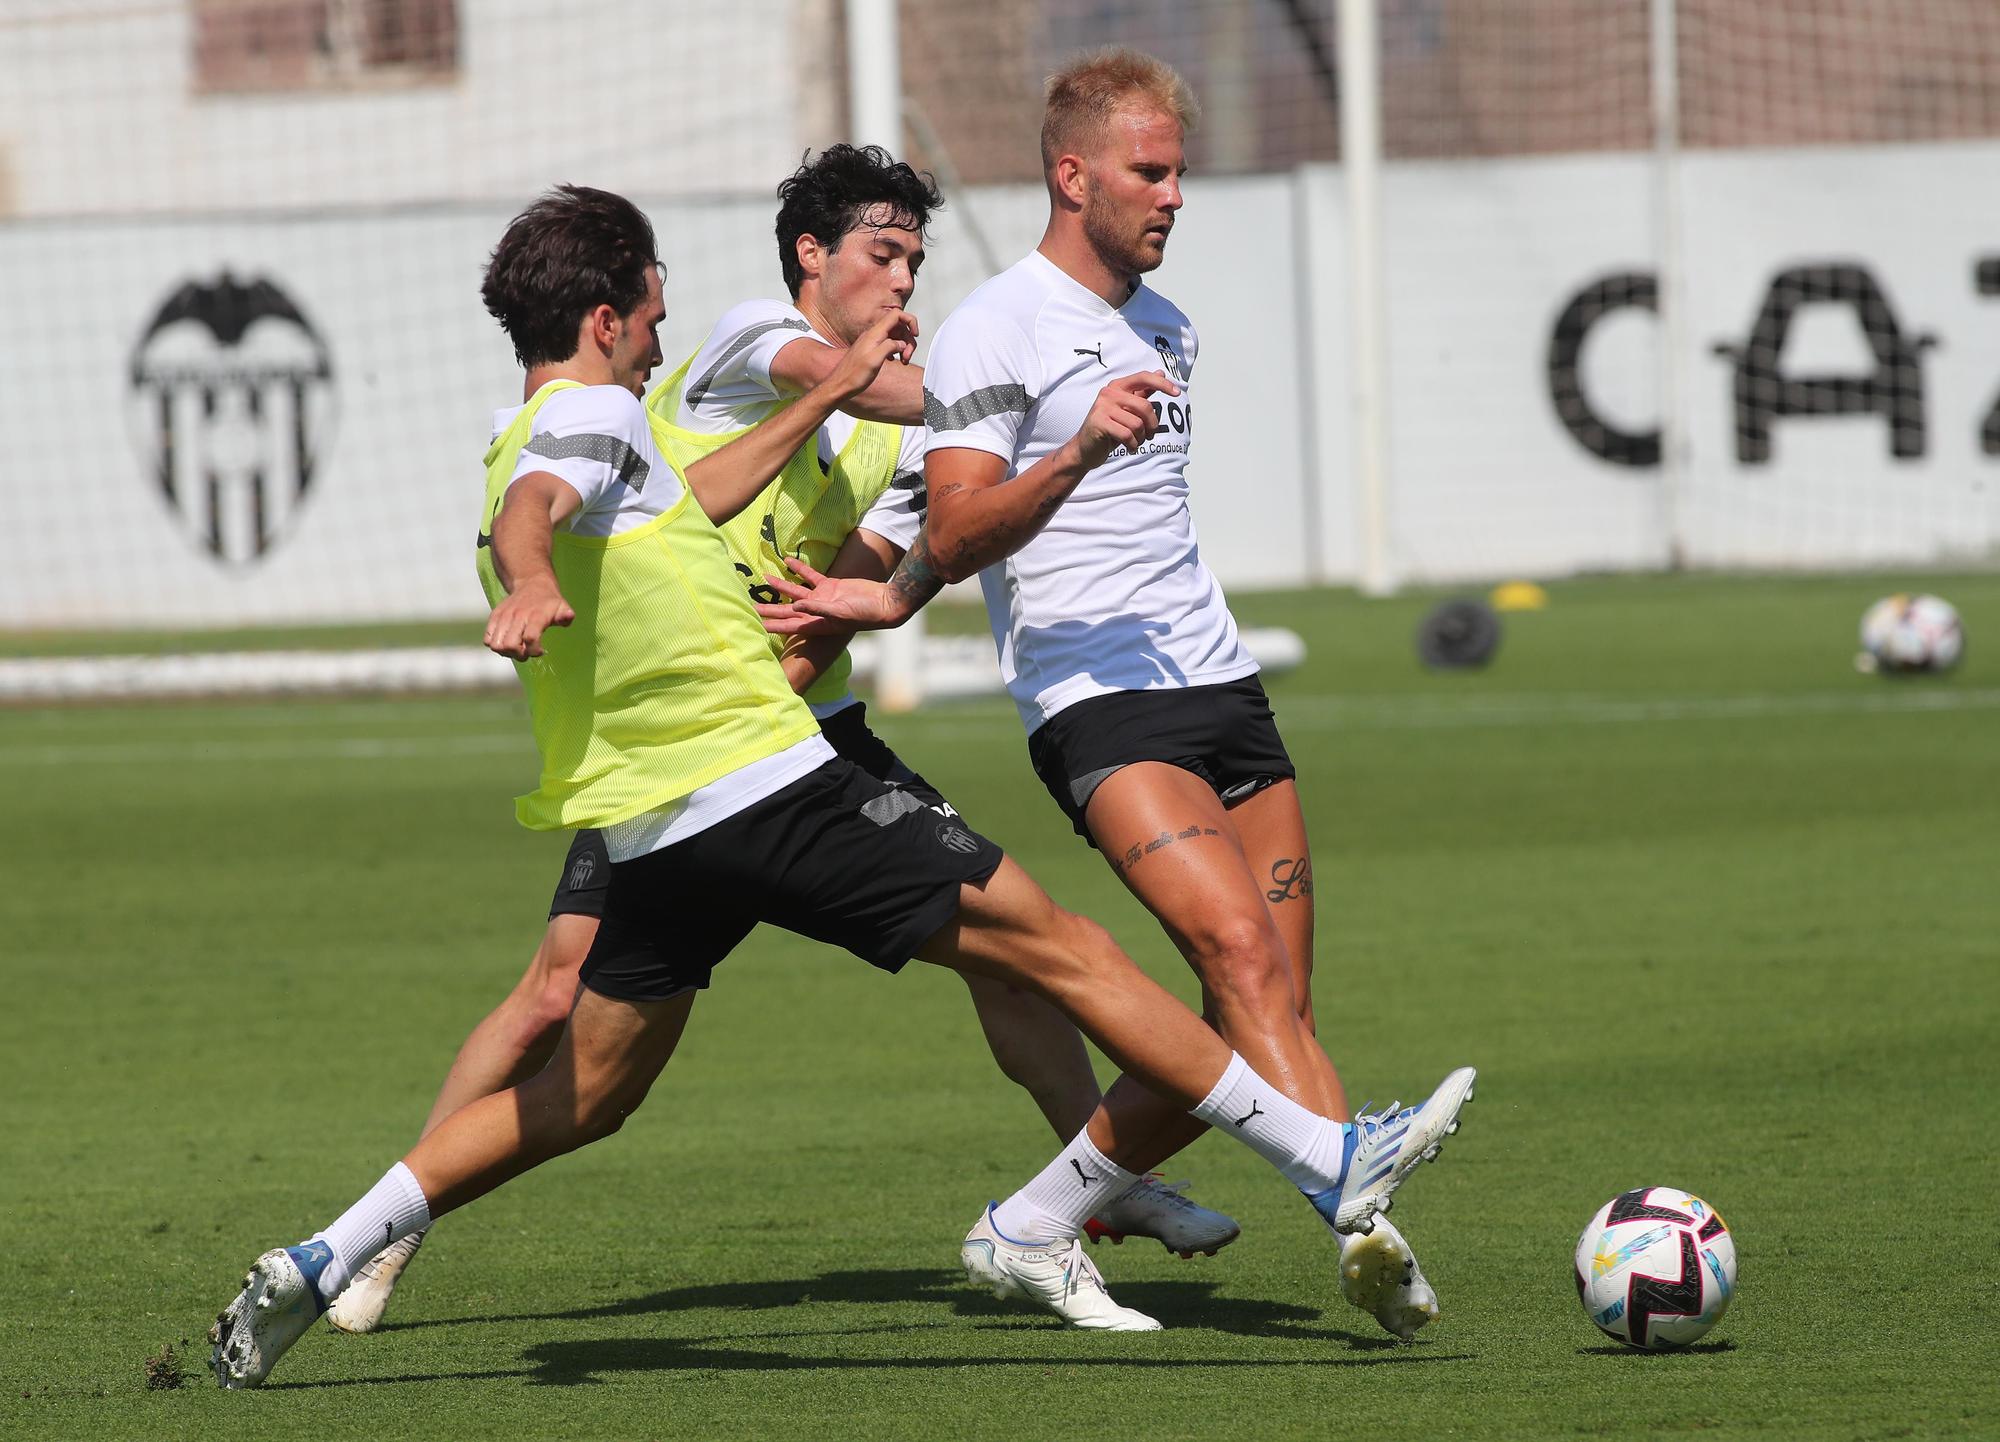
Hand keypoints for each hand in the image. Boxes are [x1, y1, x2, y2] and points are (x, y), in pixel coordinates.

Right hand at [484, 577, 573, 658]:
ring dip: (506, 652)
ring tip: (517, 648)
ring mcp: (504, 616)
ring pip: (496, 645)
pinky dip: (496, 645)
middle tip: (527, 652)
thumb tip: (568, 617)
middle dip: (519, 655)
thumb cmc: (549, 601)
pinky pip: (488, 639)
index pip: (530, 639)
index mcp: (536, 616)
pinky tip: (508, 641)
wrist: (531, 584)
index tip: (541, 651)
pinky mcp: (494, 617)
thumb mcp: (562, 606)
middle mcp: (518, 616)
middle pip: (510, 645)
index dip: (534, 651)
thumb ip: (566, 615)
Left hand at [754, 558, 901, 635]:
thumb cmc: (864, 614)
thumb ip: (818, 610)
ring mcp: (822, 599)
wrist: (883, 603)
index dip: (770, 624)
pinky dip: (799, 569)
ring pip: (795, 591)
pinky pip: (810, 577)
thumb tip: (795, 606)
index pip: (787, 625)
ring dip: (780, 586)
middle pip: (785, 610)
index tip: (754, 622)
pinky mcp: (830, 586)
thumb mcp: (840, 614)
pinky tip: (787, 561)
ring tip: (763, 577)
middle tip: (748, 604)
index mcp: (816, 624)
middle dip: (768, 608)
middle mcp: (815, 613)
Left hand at [823, 309, 918, 402]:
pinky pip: (888, 344)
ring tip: (904, 360)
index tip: (915, 335)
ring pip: (895, 336)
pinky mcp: (872, 350)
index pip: (896, 315)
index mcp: (875, 334)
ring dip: (904, 347)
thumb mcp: (874, 360)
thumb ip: (890, 347)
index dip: (909, 321)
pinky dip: (896, 351)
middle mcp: (873, 335)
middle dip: (908, 340)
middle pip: (898, 327)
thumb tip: (902, 343)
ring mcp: (872, 342)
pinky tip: (895, 360)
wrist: (840, 385)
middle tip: (908, 356)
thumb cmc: (854, 375)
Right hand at [1073, 370, 1177, 468]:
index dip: (1162, 384)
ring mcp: (1102, 407)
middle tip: (1150, 435)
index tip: (1177, 393)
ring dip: (1141, 437)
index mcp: (1117, 386)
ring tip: (1136, 442)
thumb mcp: (1128, 409)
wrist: (1086, 448)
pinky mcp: (1099, 423)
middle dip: (1152, 425)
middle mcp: (1108, 393)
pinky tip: (1130, 447)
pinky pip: (1127, 435)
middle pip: (1145, 406)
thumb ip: (1143, 392)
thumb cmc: (1110, 427)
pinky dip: (1133, 445)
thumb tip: (1160, 373)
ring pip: (1137, 424)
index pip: (1143, 378)